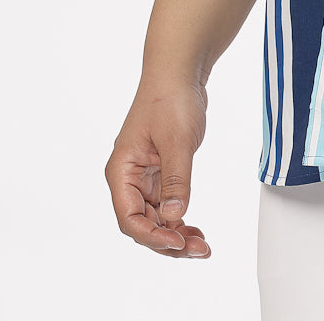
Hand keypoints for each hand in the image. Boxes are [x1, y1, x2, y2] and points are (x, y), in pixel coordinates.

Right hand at [105, 80, 210, 257]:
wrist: (179, 73)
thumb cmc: (171, 99)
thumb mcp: (177, 140)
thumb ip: (176, 180)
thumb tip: (174, 217)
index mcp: (121, 171)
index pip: (129, 217)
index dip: (152, 235)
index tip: (178, 242)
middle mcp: (129, 178)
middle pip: (142, 224)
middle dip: (168, 241)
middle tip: (199, 251)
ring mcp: (145, 177)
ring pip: (156, 218)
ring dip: (176, 234)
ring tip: (202, 246)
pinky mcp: (161, 173)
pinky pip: (166, 205)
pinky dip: (180, 218)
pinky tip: (197, 229)